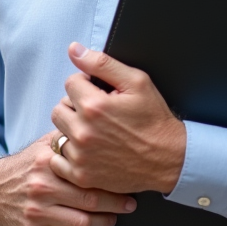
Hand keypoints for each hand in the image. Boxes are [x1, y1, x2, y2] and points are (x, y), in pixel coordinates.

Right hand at [0, 130, 135, 225]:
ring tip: (112, 218)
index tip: (126, 182)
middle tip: (128, 204)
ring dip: (104, 224)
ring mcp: (36, 214)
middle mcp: (41, 189)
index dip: (112, 181)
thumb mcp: (44, 147)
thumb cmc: (27, 168)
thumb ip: (69, 139)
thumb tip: (96, 125)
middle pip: (90, 202)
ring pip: (83, 225)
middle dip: (116, 205)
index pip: (88, 174)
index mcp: (47, 164)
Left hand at [49, 43, 185, 193]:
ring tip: (95, 132)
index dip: (86, 85)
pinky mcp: (82, 175)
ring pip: (58, 134)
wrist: (169, 159)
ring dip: (72, 131)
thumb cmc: (154, 120)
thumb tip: (74, 50)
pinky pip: (57, 161)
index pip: (70, 83)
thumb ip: (101, 63)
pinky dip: (68, 156)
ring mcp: (81, 156)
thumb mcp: (136, 82)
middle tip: (97, 113)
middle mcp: (83, 132)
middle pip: (59, 108)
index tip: (101, 94)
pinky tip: (87, 151)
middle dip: (75, 106)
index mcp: (94, 106)